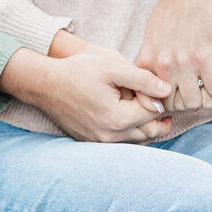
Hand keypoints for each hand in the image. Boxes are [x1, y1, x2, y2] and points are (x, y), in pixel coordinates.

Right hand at [0, 46, 171, 142]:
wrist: (44, 84)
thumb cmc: (78, 71)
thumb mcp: (113, 67)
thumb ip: (143, 80)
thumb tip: (166, 91)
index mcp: (118, 118)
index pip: (153, 114)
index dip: (159, 100)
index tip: (157, 88)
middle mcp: (110, 136)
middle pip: (149, 133)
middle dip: (159, 119)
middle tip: (161, 104)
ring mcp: (99, 142)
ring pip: (137, 142)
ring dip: (147, 128)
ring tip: (149, 110)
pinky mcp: (91, 142)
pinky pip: (120, 144)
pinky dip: (131, 133)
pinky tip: (130, 118)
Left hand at [136, 0, 211, 113]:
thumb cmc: (175, 5)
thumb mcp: (153, 31)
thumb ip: (150, 54)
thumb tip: (145, 69)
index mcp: (148, 60)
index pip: (151, 98)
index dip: (163, 104)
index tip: (174, 99)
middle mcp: (163, 65)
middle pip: (173, 105)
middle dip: (185, 103)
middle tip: (195, 95)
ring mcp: (184, 63)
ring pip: (194, 103)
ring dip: (203, 100)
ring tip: (207, 92)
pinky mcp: (206, 58)